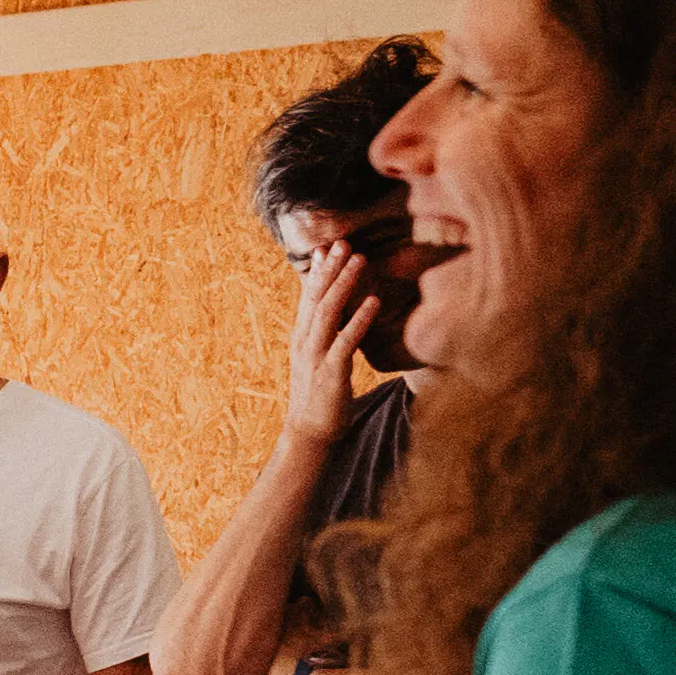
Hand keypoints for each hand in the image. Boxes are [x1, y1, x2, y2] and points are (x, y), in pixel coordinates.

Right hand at [282, 238, 377, 446]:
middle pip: (316, 297)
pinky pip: (345, 341)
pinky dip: (359, 319)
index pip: (308, 297)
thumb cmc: (319, 395)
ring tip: (360, 260)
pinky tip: (374, 301)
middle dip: (331, 268)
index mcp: (302, 337)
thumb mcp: (319, 358)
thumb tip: (339, 312)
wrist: (309, 432)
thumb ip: (326, 334)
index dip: (318, 271)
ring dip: (344, 284)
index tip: (328, 247)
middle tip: (345, 242)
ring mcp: (316, 356)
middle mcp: (305, 341)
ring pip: (328, 312)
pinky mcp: (331, 373)